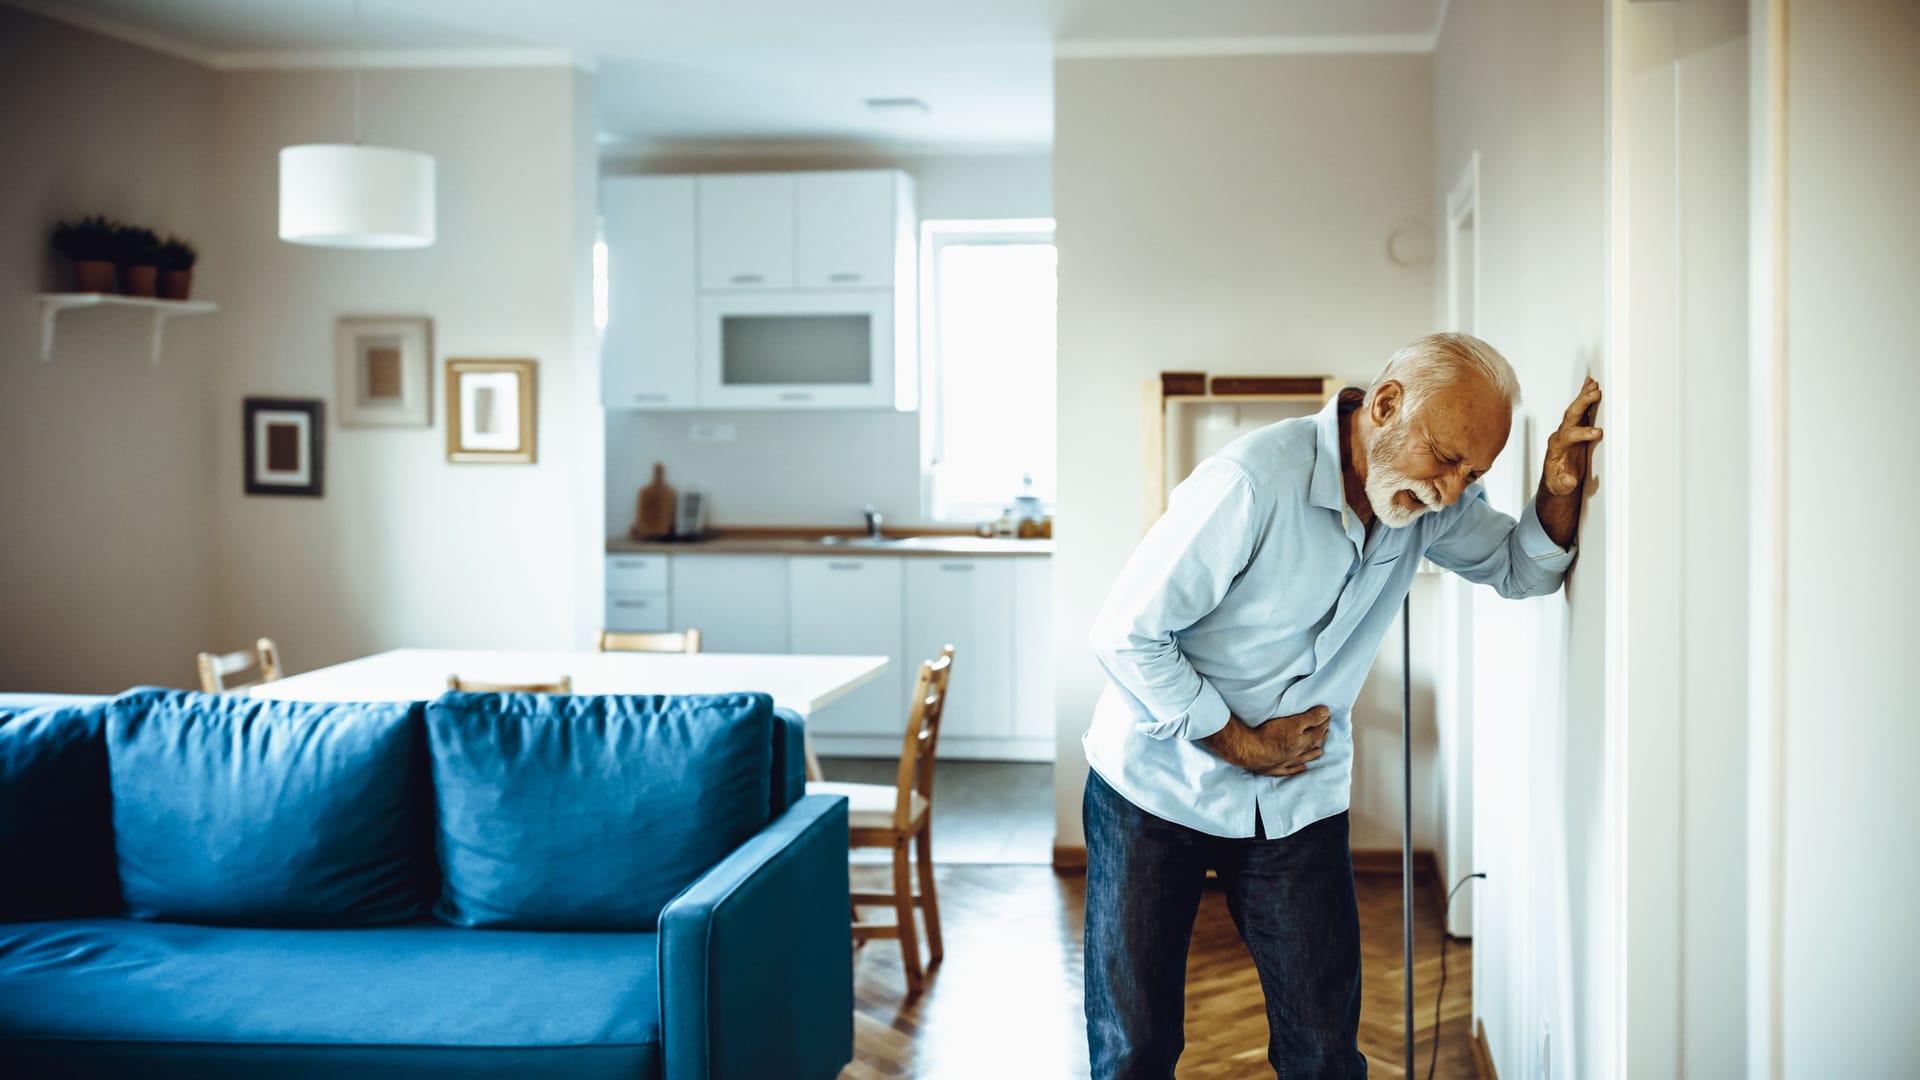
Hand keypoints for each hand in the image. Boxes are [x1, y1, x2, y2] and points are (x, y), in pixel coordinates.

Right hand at [1199, 706, 1330, 776]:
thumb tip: (1326, 713)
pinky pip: (1290, 769)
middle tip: (1327, 732)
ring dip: (1313, 754)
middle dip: (1320, 737)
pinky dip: (1298, 769)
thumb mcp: (1293, 722)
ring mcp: (1286, 762)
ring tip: (1320, 751)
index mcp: (1303, 741)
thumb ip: (1310, 717)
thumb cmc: (1269, 735)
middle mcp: (1297, 753)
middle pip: (1312, 744)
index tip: (1328, 716)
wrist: (1249, 751)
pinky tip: (1303, 768)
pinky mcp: (1275, 768)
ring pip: (1304, 758)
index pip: (1317, 730)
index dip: (1323, 722)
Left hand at [1543, 376, 1603, 495]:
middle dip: (1582, 404)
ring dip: (1585, 396)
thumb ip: (1563, 483)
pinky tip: (1590, 385)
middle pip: (1571, 416)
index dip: (1582, 433)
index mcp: (1557, 447)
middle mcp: (1561, 434)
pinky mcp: (1576, 427)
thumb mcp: (1559, 486)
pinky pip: (1581, 409)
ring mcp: (1568, 429)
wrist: (1556, 478)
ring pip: (1576, 409)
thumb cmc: (1558, 481)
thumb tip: (1568, 479)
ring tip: (1594, 384)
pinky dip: (1585, 396)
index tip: (1597, 433)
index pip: (1569, 436)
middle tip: (1595, 394)